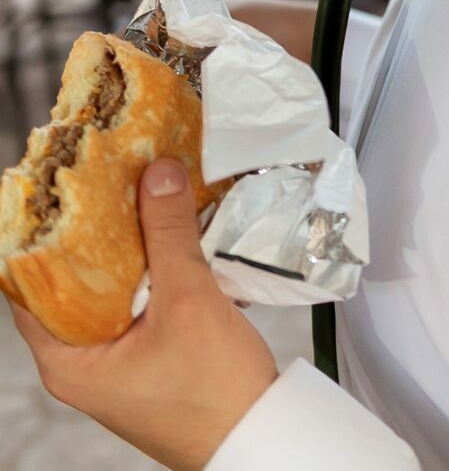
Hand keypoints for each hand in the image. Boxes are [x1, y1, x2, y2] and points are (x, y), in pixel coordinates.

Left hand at [8, 159, 278, 470]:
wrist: (258, 436)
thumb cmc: (213, 395)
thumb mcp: (188, 301)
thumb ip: (169, 234)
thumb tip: (157, 173)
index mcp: (69, 361)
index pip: (30, 287)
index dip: (42, 236)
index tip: (60, 191)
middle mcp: (84, 362)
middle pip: (74, 280)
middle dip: (95, 230)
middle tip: (110, 181)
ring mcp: (117, 359)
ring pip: (112, 286)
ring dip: (132, 245)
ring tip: (144, 198)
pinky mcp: (148, 354)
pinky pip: (140, 298)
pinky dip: (155, 266)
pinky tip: (174, 235)